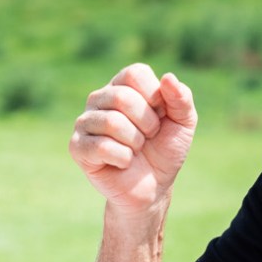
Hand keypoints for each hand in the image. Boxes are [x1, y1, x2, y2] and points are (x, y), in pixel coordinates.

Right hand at [69, 64, 195, 214]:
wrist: (153, 187)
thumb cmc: (165, 150)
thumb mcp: (183, 123)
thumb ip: (181, 99)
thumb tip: (168, 77)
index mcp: (123, 85)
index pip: (135, 73)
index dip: (154, 97)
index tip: (160, 115)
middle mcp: (100, 98)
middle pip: (122, 97)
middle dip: (147, 123)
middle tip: (149, 137)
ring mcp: (85, 122)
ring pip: (111, 122)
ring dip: (135, 142)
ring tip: (135, 150)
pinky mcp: (77, 146)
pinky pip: (101, 146)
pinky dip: (123, 158)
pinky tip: (123, 162)